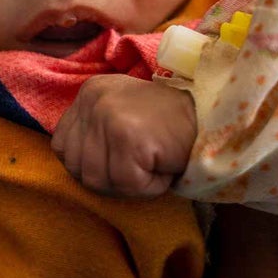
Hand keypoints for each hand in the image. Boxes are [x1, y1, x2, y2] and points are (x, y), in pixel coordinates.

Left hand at [50, 73, 195, 197]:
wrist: (215, 119)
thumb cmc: (170, 128)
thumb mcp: (123, 117)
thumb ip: (93, 133)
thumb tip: (69, 161)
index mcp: (89, 92)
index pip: (62, 146)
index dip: (89, 165)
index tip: (120, 160)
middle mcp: (93, 99)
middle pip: (76, 167)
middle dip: (109, 178)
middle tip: (141, 164)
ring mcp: (107, 115)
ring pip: (97, 179)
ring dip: (130, 184)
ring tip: (153, 162)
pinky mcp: (126, 135)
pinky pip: (125, 183)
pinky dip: (149, 186)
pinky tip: (163, 165)